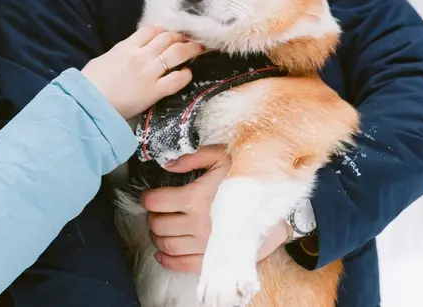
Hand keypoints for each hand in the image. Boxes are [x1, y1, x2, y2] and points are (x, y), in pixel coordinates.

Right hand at [81, 25, 202, 118]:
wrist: (87, 103)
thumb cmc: (90, 83)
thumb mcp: (103, 59)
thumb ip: (119, 53)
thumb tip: (127, 52)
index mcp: (126, 47)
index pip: (151, 30)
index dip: (164, 30)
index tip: (170, 34)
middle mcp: (140, 56)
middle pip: (167, 38)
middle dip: (181, 37)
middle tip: (189, 40)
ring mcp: (148, 73)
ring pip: (176, 54)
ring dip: (190, 50)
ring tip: (197, 50)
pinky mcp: (153, 92)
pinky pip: (176, 80)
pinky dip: (185, 75)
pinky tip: (188, 74)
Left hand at [141, 145, 292, 272]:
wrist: (275, 206)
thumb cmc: (247, 179)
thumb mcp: (221, 157)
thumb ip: (191, 158)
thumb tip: (167, 165)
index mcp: (195, 198)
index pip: (156, 202)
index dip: (147, 199)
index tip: (149, 197)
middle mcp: (197, 224)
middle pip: (159, 225)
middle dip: (152, 217)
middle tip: (156, 212)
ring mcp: (204, 245)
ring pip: (167, 245)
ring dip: (157, 238)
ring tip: (159, 229)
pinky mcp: (213, 259)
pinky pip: (182, 264)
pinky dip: (167, 260)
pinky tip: (161, 253)